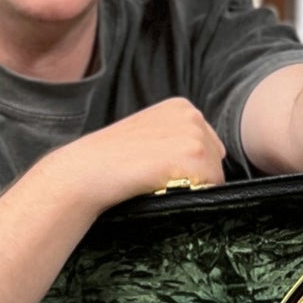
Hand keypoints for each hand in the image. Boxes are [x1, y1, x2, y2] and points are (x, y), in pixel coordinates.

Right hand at [51, 96, 225, 215]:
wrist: (87, 170)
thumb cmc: (112, 160)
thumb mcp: (148, 134)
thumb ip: (176, 139)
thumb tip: (208, 164)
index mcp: (181, 106)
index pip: (207, 145)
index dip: (187, 165)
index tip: (158, 166)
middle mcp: (192, 114)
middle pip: (215, 160)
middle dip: (194, 175)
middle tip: (156, 177)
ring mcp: (195, 133)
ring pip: (215, 176)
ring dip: (192, 187)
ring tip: (157, 181)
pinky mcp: (194, 154)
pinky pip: (212, 187)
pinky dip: (192, 196)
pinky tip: (162, 186)